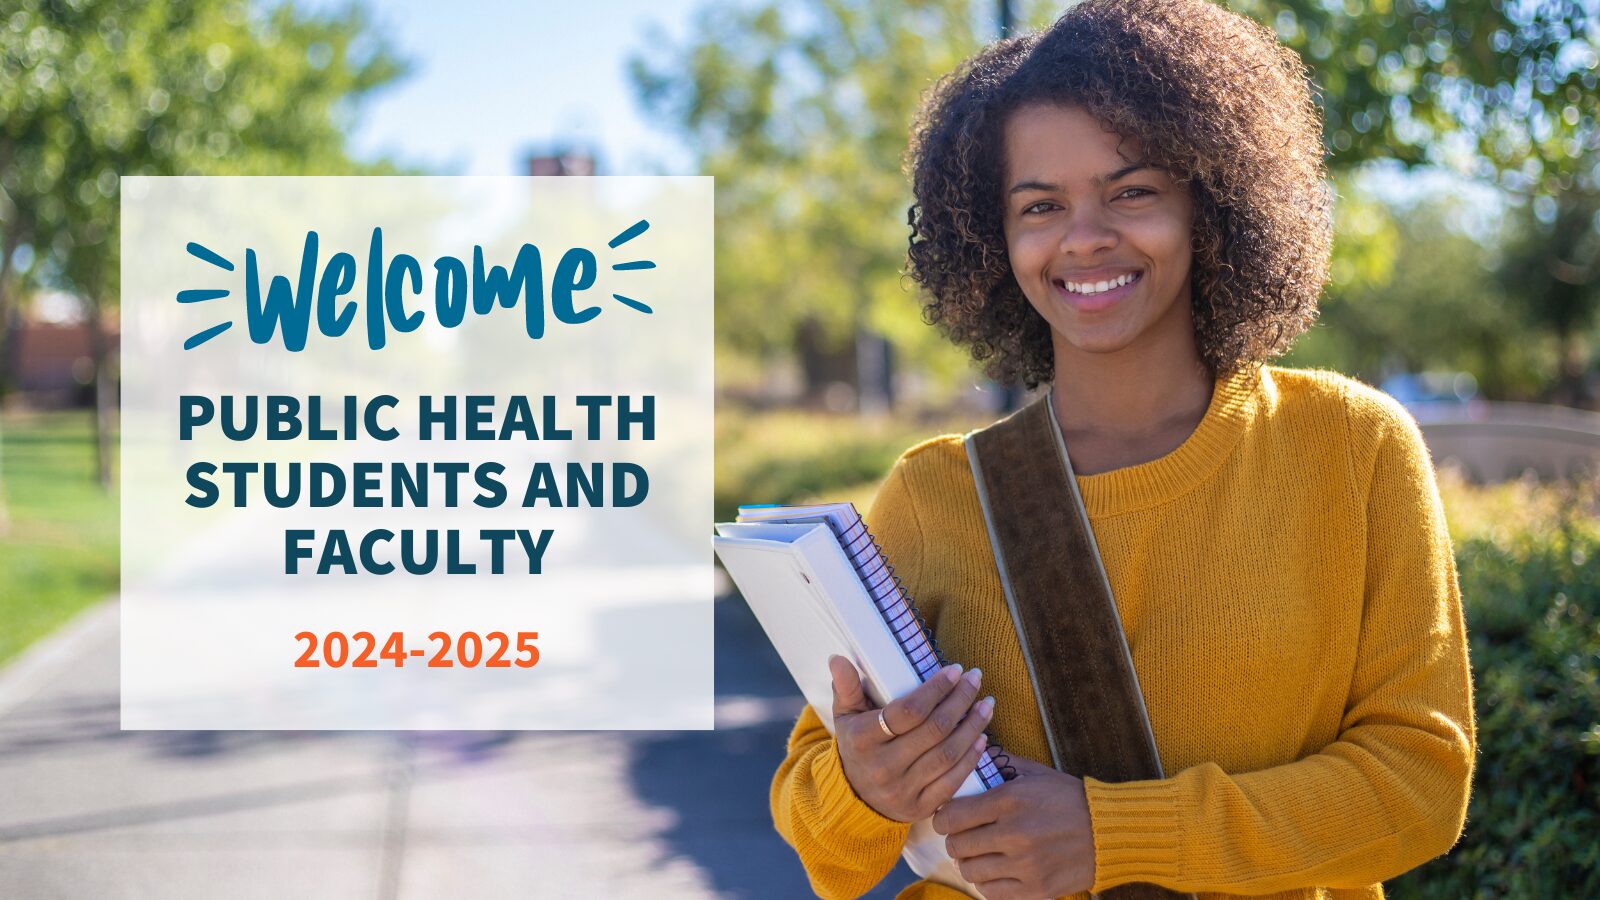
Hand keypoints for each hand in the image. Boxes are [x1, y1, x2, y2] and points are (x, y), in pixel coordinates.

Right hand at [827, 654, 995, 822]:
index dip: (936, 689)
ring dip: (973, 727)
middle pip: (934, 730)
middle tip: (976, 679)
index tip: (955, 670)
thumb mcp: (845, 716)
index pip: (908, 711)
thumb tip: (838, 658)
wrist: (853, 800)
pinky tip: (982, 738)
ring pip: (947, 754)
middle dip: (961, 700)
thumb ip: (846, 687)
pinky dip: (971, 759)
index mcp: (863, 740)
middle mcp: (883, 767)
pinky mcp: (919, 809)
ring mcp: (902, 790)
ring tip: (987, 704)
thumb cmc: (855, 746)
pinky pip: (952, 782)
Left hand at [932, 755, 1094, 899]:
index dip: (943, 819)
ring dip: (969, 863)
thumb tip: (970, 757)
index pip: (952, 816)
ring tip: (979, 855)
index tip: (948, 819)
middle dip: (955, 841)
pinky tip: (994, 872)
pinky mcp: (1036, 889)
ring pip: (970, 871)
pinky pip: (991, 893)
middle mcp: (1014, 833)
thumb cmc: (1069, 798)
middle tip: (963, 837)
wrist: (1109, 830)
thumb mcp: (1035, 774)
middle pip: (956, 846)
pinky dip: (987, 883)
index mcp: (1010, 800)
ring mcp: (1025, 865)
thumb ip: (1000, 765)